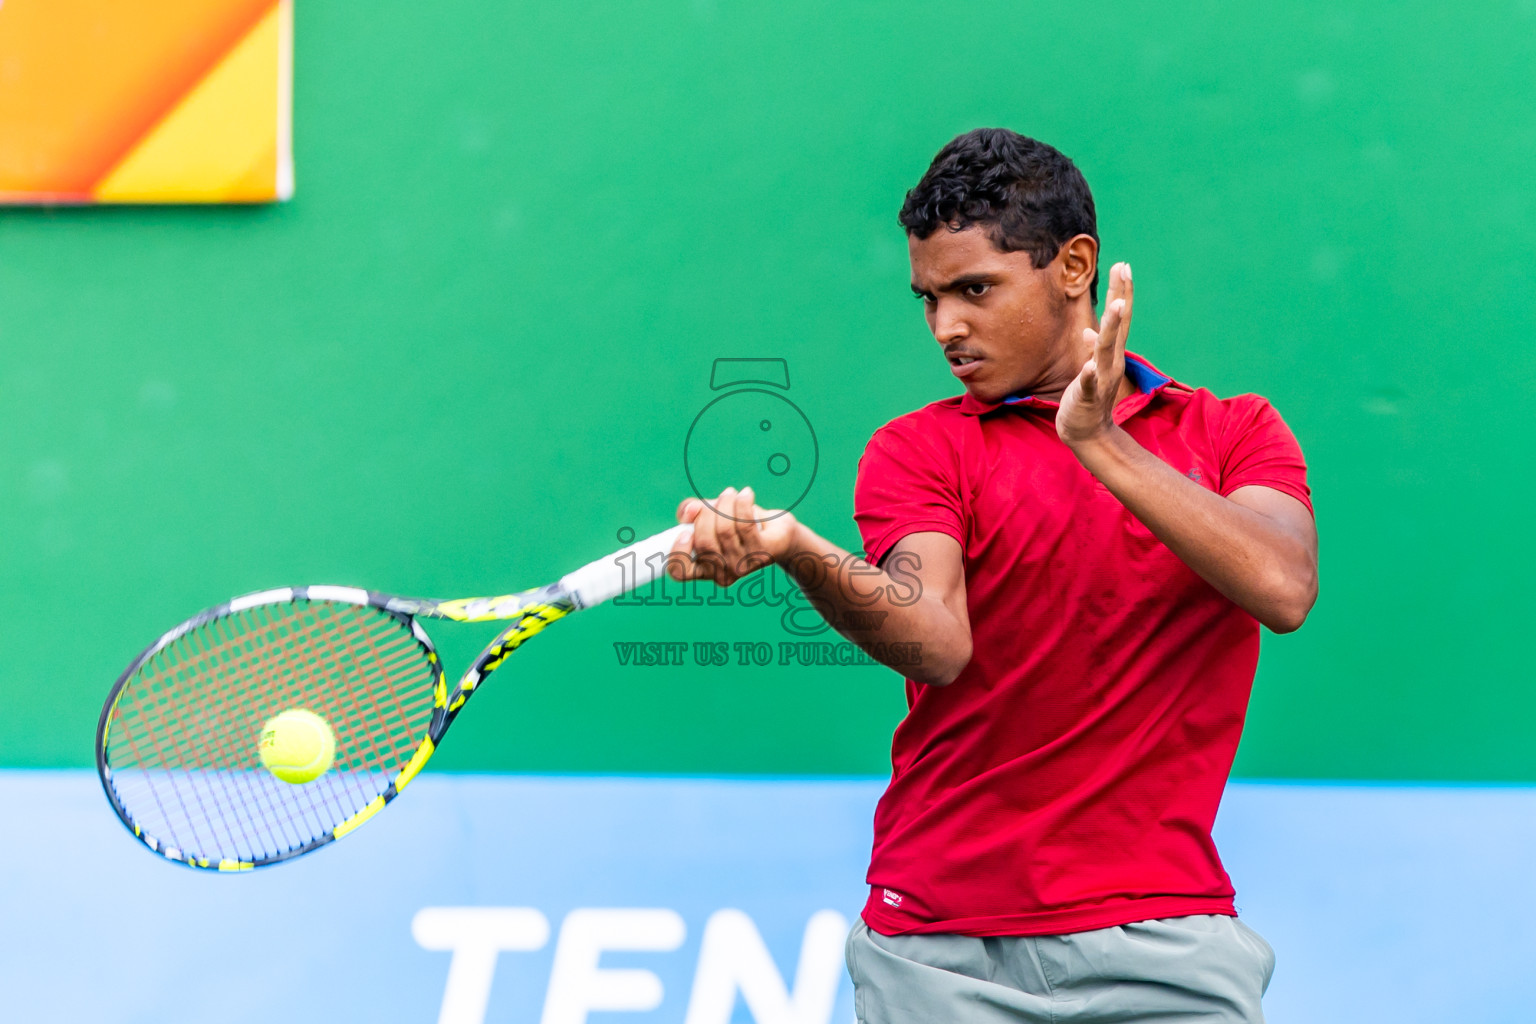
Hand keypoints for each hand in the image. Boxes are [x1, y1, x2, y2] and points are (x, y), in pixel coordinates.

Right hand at [668, 486, 799, 586]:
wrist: (777, 531)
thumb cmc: (737, 525)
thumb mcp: (709, 515)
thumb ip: (689, 511)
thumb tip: (690, 510)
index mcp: (703, 569)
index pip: (679, 572)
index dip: (678, 551)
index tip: (686, 531)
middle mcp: (722, 573)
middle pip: (704, 542)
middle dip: (707, 513)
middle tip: (717, 498)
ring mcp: (742, 566)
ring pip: (725, 530)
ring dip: (726, 504)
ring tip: (731, 493)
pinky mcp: (762, 554)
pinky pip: (745, 525)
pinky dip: (743, 503)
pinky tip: (746, 494)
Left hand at [1057, 262, 1132, 446]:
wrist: (1087, 433)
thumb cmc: (1086, 398)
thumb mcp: (1090, 368)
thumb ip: (1093, 348)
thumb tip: (1090, 329)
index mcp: (1111, 354)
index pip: (1120, 319)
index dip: (1122, 292)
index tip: (1123, 265)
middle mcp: (1111, 363)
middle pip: (1119, 326)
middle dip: (1121, 297)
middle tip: (1124, 268)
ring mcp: (1100, 380)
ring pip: (1106, 351)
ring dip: (1112, 328)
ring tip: (1115, 305)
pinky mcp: (1087, 398)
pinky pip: (1088, 385)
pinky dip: (1088, 374)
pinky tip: (1089, 364)